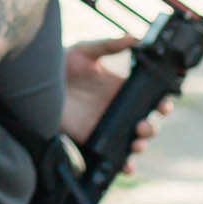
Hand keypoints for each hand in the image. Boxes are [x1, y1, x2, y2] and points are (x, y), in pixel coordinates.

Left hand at [61, 35, 171, 172]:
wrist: (39, 85)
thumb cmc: (63, 64)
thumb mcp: (86, 51)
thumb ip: (109, 45)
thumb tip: (133, 38)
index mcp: (122, 89)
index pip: (150, 98)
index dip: (161, 103)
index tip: (163, 105)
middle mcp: (119, 109)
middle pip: (146, 123)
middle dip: (151, 127)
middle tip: (143, 125)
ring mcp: (108, 126)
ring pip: (134, 141)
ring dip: (141, 144)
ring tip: (136, 142)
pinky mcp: (94, 140)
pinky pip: (114, 156)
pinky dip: (125, 164)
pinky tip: (126, 165)